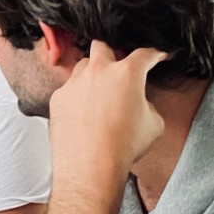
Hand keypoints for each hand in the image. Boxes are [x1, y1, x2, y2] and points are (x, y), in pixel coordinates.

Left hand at [48, 42, 166, 182]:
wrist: (89, 167)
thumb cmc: (121, 147)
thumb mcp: (153, 122)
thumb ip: (146, 102)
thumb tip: (137, 101)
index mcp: (127, 72)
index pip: (145, 53)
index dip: (155, 54)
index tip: (157, 57)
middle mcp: (98, 72)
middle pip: (103, 45)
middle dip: (113, 52)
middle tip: (119, 66)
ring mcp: (74, 84)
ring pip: (82, 66)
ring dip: (91, 72)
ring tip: (98, 89)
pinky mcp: (57, 99)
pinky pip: (68, 89)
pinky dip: (76, 95)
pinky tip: (81, 109)